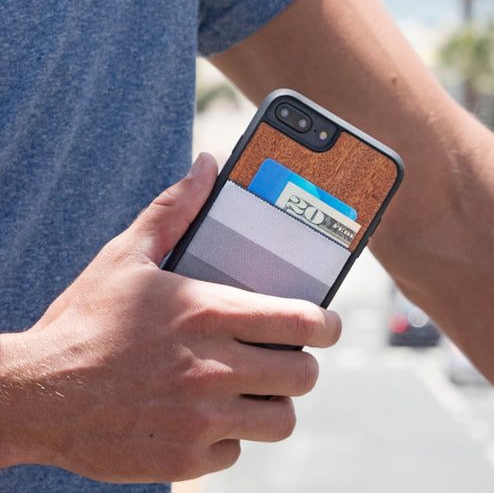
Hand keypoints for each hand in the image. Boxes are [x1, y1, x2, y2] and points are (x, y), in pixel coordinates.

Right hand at [0, 153, 341, 482]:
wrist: (33, 393)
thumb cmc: (85, 321)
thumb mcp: (127, 255)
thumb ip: (175, 208)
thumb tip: (206, 165)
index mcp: (207, 313)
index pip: (303, 322)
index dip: (328, 324)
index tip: (326, 324)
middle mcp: (211, 368)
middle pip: (303, 375)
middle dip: (301, 364)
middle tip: (282, 355)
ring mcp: (200, 418)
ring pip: (280, 420)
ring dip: (273, 402)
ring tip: (250, 387)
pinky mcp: (183, 460)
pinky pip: (235, 451)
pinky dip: (228, 436)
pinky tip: (203, 416)